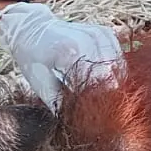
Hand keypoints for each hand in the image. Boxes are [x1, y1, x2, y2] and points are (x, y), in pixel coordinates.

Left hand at [0, 2, 124, 110]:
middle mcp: (88, 38)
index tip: (89, 110)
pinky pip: (119, 56)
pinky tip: (100, 74)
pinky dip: (113, 68)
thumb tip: (75, 121)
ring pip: (118, 66)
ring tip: (94, 88)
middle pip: (111, 75)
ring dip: (110, 80)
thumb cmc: (32, 58)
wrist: (33, 29)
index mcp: (69, 51)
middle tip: (92, 101)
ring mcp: (99, 33)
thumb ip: (58, 102)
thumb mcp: (39, 83)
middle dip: (104, 91)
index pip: (97, 82)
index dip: (96, 100)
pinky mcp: (105, 32)